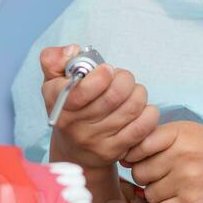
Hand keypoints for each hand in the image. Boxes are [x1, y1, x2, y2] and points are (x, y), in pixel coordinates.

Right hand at [41, 45, 158, 169]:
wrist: (74, 150)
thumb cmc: (68, 107)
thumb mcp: (53, 81)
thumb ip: (55, 59)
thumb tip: (73, 50)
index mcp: (59, 104)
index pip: (81, 91)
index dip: (101, 75)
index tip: (107, 69)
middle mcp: (75, 126)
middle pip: (114, 96)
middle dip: (125, 79)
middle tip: (123, 78)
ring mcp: (96, 141)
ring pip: (132, 108)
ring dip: (138, 93)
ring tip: (132, 92)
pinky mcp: (115, 151)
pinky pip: (143, 127)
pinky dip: (149, 112)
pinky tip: (141, 109)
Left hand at [123, 121, 202, 202]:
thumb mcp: (190, 133)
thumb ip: (158, 138)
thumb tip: (124, 156)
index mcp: (180, 132)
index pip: (137, 145)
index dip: (135, 157)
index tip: (145, 161)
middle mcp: (183, 154)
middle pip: (140, 173)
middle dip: (149, 178)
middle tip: (170, 177)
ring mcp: (189, 180)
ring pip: (150, 194)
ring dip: (161, 196)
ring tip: (182, 188)